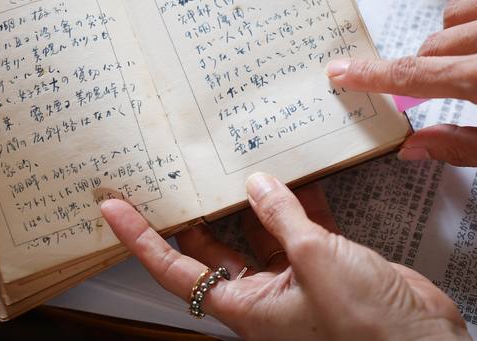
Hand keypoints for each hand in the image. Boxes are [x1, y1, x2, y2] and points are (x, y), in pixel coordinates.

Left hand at [101, 173, 468, 340]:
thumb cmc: (365, 327)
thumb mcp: (316, 262)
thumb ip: (282, 217)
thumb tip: (255, 182)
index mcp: (244, 304)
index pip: (173, 269)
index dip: (139, 238)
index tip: (111, 207)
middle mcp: (261, 291)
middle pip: (211, 244)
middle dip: (195, 206)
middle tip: (176, 166)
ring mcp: (294, 276)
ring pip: (258, 228)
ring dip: (251, 195)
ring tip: (234, 152)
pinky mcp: (326, 261)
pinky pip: (301, 224)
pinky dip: (298, 198)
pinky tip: (296, 167)